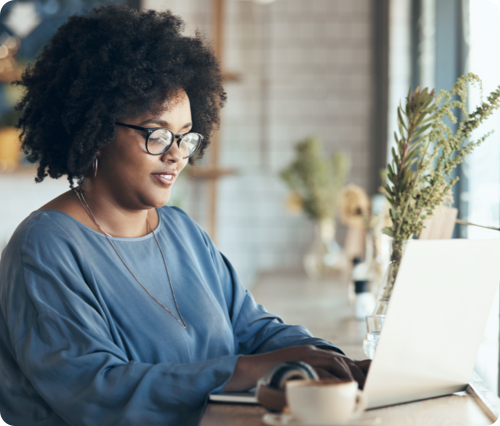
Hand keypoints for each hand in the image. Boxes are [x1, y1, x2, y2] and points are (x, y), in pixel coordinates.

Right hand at [223, 345, 370, 391]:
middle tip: (363, 385)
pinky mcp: (300, 362)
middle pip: (340, 360)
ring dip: (347, 375)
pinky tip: (339, 387)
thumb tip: (329, 386)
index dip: (353, 368)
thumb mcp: (297, 370)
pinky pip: (322, 371)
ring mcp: (306, 356)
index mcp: (312, 353)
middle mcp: (311, 352)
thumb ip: (312, 374)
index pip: (338, 359)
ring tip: (354, 387)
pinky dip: (333, 379)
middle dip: (355, 372)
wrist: (254, 368)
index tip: (363, 379)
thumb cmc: (274, 373)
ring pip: (335, 363)